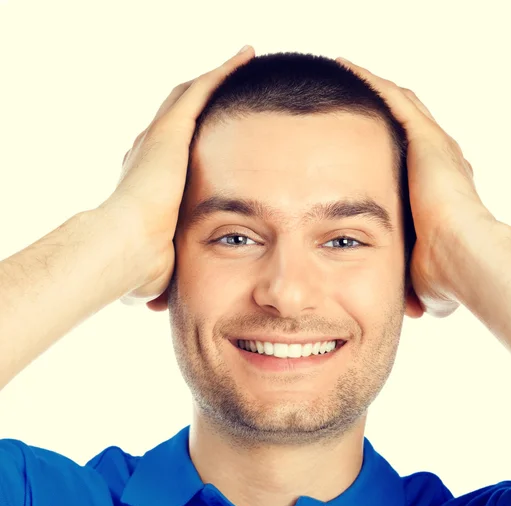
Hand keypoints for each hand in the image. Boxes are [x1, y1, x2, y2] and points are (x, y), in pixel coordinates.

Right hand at [97, 45, 254, 306]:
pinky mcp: (170, 131)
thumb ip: (160, 273)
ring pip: (191, 97)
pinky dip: (223, 73)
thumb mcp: (157, 265)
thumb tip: (155, 302)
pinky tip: (245, 57)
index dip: (191, 141)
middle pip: (183, 119)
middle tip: (235, 96)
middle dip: (207, 105)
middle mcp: (151, 152)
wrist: (124, 250)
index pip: (172, 153)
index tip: (214, 140)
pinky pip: (201, 91)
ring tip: (244, 64)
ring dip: (217, 80)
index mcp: (149, 181)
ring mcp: (159, 139)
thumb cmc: (138, 265)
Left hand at [336, 57, 496, 317]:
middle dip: (374, 120)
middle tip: (342, 110)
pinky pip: (391, 99)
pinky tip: (343, 68)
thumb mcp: (425, 279)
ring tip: (339, 80)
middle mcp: (437, 162)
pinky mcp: (425, 138)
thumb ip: (416, 286)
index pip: (409, 164)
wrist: (464, 259)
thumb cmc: (445, 275)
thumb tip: (411, 309)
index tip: (360, 155)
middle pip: (402, 131)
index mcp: (436, 192)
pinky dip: (368, 82)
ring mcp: (433, 147)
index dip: (385, 154)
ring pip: (398, 107)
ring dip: (369, 94)